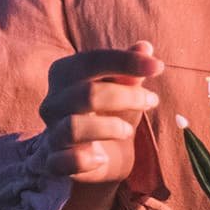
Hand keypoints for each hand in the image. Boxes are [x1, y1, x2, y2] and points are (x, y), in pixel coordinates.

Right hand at [39, 40, 164, 187]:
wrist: (93, 154)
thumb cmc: (107, 111)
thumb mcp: (122, 87)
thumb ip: (130, 67)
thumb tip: (145, 47)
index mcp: (64, 73)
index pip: (92, 60)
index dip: (126, 61)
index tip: (159, 67)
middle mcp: (53, 101)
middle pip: (87, 94)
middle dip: (127, 96)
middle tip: (152, 101)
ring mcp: (51, 133)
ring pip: (73, 127)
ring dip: (109, 128)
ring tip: (128, 131)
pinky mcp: (53, 162)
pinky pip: (63, 161)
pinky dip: (85, 160)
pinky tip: (101, 158)